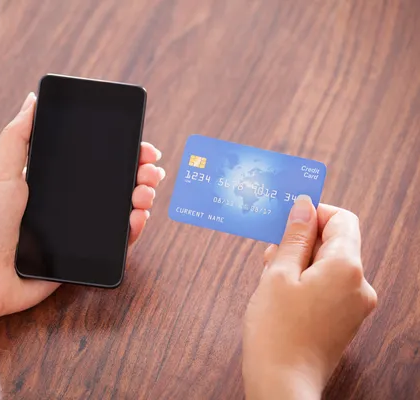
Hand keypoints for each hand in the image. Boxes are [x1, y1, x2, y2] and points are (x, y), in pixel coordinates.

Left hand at [0, 93, 164, 325]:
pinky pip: (113, 244)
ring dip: (140, 199)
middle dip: (138, 174)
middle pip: (113, 186)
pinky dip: (131, 231)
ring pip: (118, 213)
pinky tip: (137, 218)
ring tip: (146, 192)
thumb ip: (18, 136)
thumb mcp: (1, 171)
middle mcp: (67, 205)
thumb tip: (32, 98)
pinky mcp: (80, 258)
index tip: (140, 147)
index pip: (94, 162)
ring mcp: (76, 232)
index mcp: (51, 182)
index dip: (120, 154)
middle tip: (151, 170)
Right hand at [242, 196, 376, 399]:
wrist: (282, 384)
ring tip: (270, 276)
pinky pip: (330, 286)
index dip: (314, 213)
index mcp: (347, 268)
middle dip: (302, 241)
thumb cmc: (276, 331)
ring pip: (330, 265)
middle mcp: (360, 285)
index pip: (342, 219)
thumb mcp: (278, 274)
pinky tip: (281, 293)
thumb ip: (294, 237)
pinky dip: (308, 281)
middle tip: (269, 251)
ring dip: (301, 261)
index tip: (286, 218)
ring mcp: (355, 305)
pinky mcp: (346, 320)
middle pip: (335, 243)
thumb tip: (303, 205)